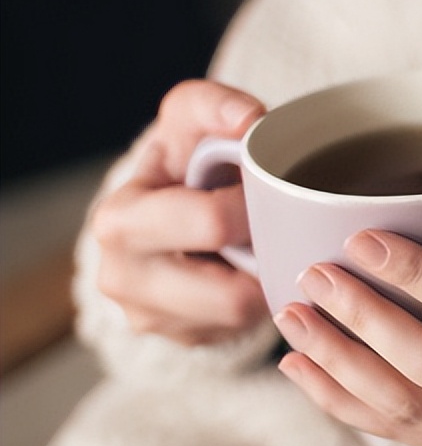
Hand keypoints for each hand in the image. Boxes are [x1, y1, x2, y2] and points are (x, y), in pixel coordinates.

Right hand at [89, 80, 267, 343]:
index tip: (263, 192)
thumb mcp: (189, 120)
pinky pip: (241, 331)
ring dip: (265, 282)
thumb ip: (215, 106)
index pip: (212, 224)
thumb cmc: (182, 161)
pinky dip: (258, 300)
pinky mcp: (180, 340)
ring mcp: (150, 319)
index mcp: (121, 221)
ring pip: (243, 318)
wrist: (161, 210)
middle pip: (231, 295)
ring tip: (265, 248)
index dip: (253, 207)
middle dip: (264, 259)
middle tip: (277, 229)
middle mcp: (123, 279)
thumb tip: (250, 120)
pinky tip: (254, 270)